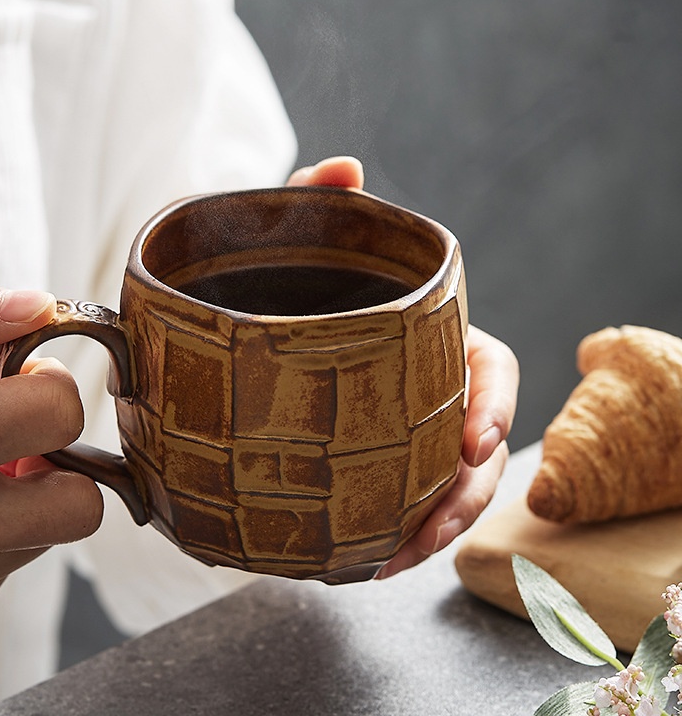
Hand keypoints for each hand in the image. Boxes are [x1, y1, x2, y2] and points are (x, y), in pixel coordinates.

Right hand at [0, 279, 102, 618]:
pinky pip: (26, 555)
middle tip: (20, 437)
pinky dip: (12, 525)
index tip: (20, 382)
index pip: (59, 413)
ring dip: (38, 492)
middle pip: (84, 503)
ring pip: (58, 529)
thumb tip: (40, 305)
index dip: (50, 386)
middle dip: (65, 460)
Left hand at [287, 156, 519, 577]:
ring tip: (392, 560)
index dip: (494, 403)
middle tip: (432, 527)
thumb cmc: (279, 279)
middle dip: (465, 492)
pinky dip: (387, 537)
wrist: (233, 326)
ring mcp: (402, 430)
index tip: (476, 440)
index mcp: (431, 336)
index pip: (488, 366)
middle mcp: (426, 387)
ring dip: (429, 529)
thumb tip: (345, 167)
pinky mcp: (371, 464)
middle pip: (476, 445)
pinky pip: (396, 507)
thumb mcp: (294, 237)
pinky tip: (361, 561)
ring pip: (442, 487)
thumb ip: (316, 199)